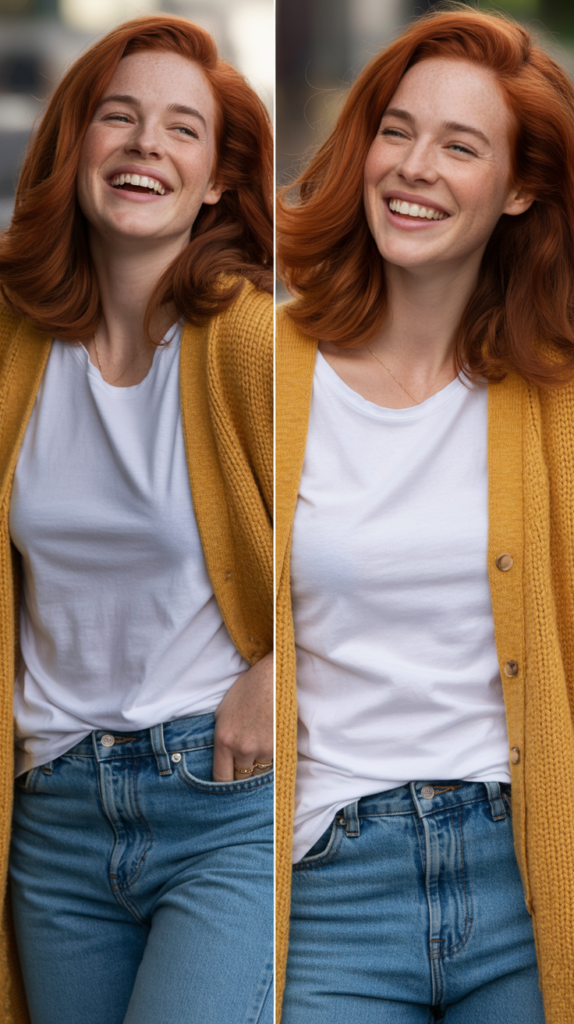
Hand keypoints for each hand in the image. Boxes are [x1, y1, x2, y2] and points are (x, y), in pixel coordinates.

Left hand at [213, 651, 272, 781]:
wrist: (272, 678)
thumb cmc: (245, 692)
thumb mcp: (221, 714)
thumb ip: (220, 740)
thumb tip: (221, 761)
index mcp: (223, 740)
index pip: (220, 778)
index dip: (221, 784)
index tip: (225, 783)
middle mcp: (242, 749)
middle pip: (240, 780)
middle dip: (239, 777)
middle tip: (240, 773)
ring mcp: (262, 749)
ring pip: (257, 774)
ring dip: (255, 770)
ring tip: (255, 760)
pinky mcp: (278, 747)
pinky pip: (271, 765)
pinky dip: (268, 763)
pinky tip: (267, 753)